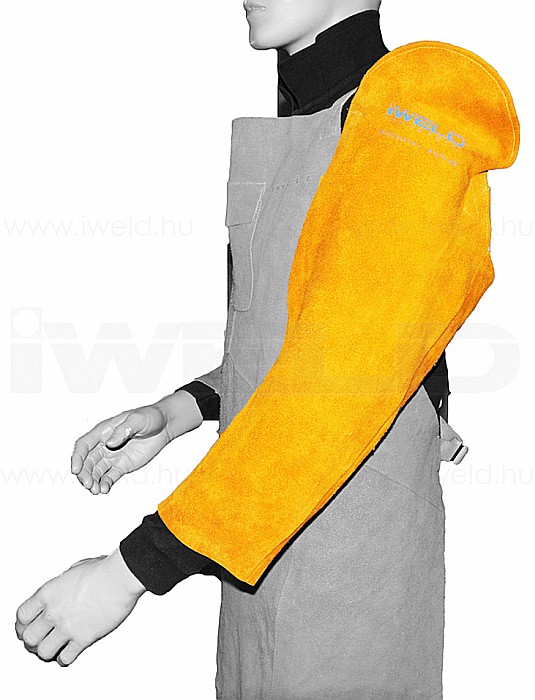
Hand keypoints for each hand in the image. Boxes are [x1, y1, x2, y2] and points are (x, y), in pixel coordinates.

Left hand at [15, 549, 145, 665]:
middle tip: (37, 640)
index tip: (25, 626)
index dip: (22, 623)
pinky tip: (69, 652)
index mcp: (49, 592)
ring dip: (47, 651)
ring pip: (43, 652)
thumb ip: (64, 581)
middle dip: (32, 640)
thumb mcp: (75, 569)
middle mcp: (54, 612)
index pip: (22, 615)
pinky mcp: (83, 639)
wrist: (119, 579)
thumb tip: (67, 585)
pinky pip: (65, 658)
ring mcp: (67, 627)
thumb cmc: (103, 570)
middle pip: (29, 637)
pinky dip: (65, 658)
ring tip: (53, 648)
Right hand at [71, 391, 202, 493]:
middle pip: (87, 461)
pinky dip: (105, 483)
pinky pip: (110, 476)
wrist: (164, 426)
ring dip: (93, 481)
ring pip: (96, 471)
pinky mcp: (122, 466)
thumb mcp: (138, 419)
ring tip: (96, 490)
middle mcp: (104, 445)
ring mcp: (112, 456)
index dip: (77, 457)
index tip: (76, 469)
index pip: (84, 445)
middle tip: (88, 484)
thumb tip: (109, 443)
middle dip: (84, 474)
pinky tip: (104, 489)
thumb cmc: (149, 417)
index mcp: (104, 431)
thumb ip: (124, 430)